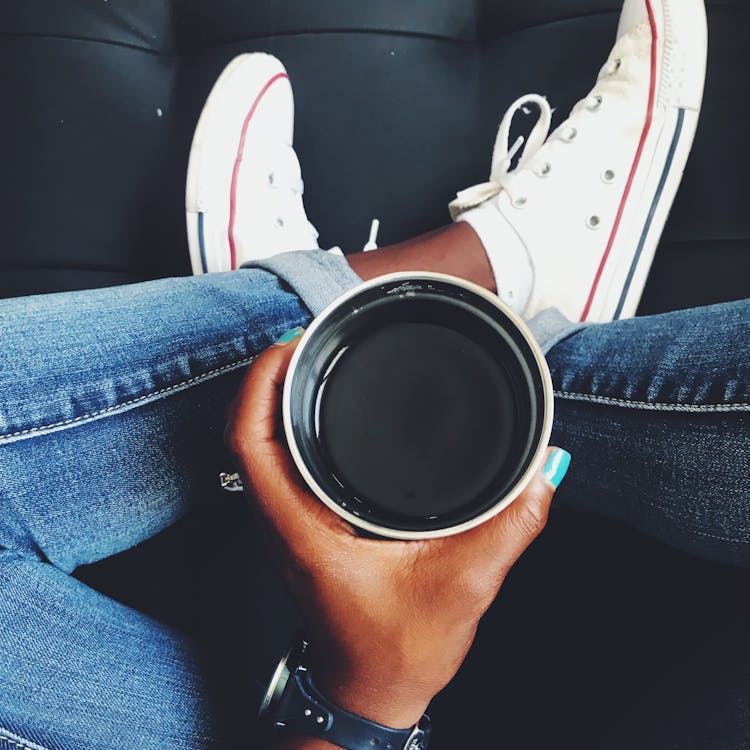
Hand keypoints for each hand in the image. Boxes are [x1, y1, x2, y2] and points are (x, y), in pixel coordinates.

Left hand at [226, 332, 568, 729]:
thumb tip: (542, 469)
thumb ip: (508, 526)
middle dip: (269, 378)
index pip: (250, 443)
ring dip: (275, 400)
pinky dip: (289, 426)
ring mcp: (288, 525)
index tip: (292, 346)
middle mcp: (283, 523)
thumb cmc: (398, 652)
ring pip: (258, 448)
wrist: (371, 692)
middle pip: (247, 433)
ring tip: (311, 362)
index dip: (261, 384)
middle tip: (309, 340)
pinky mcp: (302, 527)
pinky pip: (277, 464)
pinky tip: (321, 411)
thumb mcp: (464, 586)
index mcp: (302, 532)